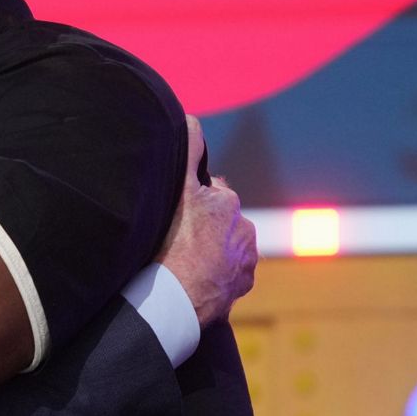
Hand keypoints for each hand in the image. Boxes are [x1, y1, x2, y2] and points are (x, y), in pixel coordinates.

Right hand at [157, 116, 257, 326]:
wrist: (176, 298)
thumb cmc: (173, 243)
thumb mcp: (178, 190)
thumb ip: (188, 150)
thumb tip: (192, 118)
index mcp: (227, 204)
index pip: (209, 194)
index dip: (190, 201)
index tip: (172, 214)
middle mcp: (243, 231)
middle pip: (217, 223)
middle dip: (202, 228)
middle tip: (173, 239)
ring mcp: (244, 262)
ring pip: (223, 250)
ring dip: (208, 254)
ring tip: (180, 262)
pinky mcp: (239, 288)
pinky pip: (225, 277)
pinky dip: (212, 277)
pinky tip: (192, 280)